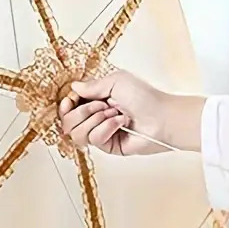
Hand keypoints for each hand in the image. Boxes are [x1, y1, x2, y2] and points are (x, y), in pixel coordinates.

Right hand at [58, 70, 204, 155]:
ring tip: (114, 114)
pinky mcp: (107, 146)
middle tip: (101, 105)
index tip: (70, 100)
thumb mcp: (116, 81)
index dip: (66, 104)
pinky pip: (93, 139)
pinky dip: (106, 128)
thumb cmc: (145, 97)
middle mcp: (95, 116)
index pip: (69, 105)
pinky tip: (120, 123)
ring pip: (76, 133)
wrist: (162, 117)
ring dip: (95, 120)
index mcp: (96, 99)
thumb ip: (91, 86)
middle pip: (68, 121)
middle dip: (83, 111)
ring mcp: (100, 132)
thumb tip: (73, 87)